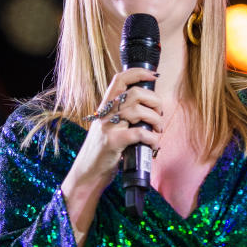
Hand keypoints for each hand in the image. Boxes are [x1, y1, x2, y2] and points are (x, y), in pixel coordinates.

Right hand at [66, 68, 162, 194]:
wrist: (87, 174)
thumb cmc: (103, 151)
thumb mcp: (108, 127)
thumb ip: (121, 116)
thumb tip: (148, 107)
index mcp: (105, 107)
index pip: (119, 79)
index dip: (138, 73)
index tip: (153, 76)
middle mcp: (105, 114)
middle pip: (135, 93)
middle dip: (154, 101)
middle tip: (159, 114)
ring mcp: (108, 127)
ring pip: (138, 111)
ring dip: (156, 120)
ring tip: (158, 130)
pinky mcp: (113, 143)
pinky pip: (139, 133)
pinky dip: (152, 139)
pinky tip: (154, 145)